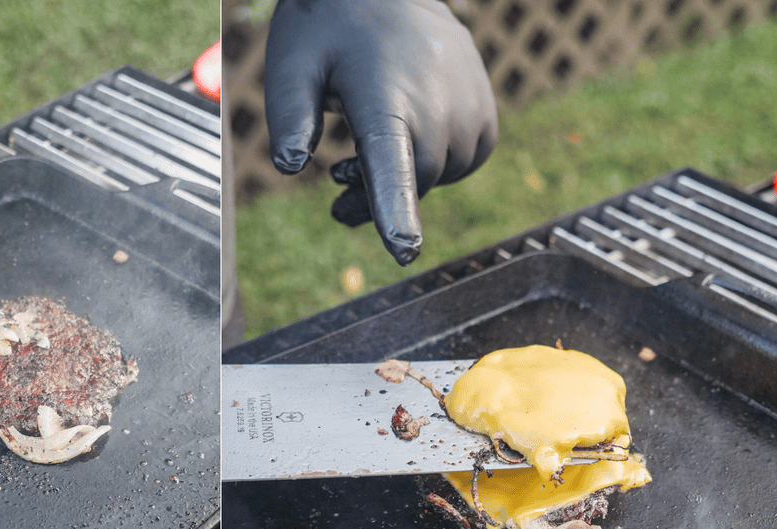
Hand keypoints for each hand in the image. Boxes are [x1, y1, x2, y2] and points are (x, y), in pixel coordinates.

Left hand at [264, 0, 497, 264]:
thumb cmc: (332, 30)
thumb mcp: (293, 65)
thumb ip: (289, 116)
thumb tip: (289, 164)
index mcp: (386, 97)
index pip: (395, 163)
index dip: (396, 210)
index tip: (404, 250)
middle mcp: (440, 103)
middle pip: (414, 185)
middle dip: (376, 198)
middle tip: (337, 180)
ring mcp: (472, 108)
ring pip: (440, 177)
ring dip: (405, 177)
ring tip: (369, 145)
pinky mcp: (487, 115)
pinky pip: (462, 164)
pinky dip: (433, 163)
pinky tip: (407, 133)